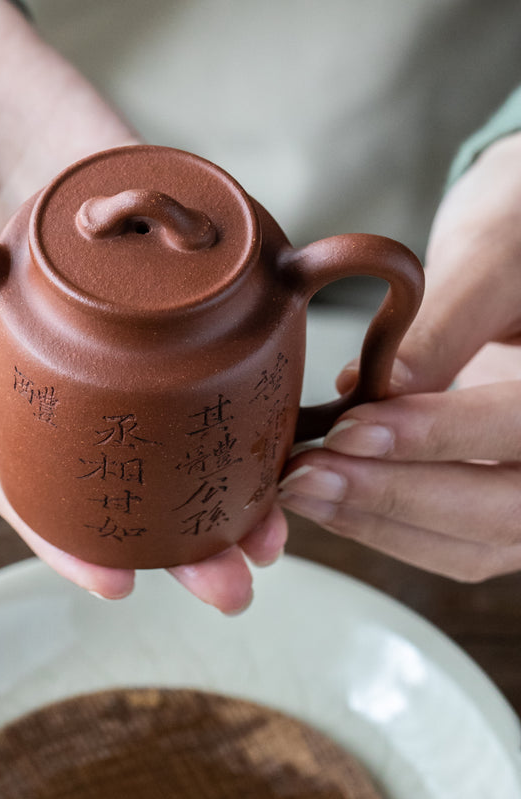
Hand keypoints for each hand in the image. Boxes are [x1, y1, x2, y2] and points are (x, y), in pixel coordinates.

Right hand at [0, 0, 284, 609]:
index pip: (5, 455)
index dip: (56, 523)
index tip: (119, 584)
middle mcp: (22, 314)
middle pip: (107, 429)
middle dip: (169, 503)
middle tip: (244, 568)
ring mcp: (78, 252)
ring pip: (164, 357)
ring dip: (223, 425)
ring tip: (284, 495)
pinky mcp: (117, 180)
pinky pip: (181, 242)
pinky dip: (234, 292)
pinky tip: (283, 350)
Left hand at [279, 130, 520, 580]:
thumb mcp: (494, 255)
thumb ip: (445, 322)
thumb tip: (369, 387)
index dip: (445, 434)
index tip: (355, 427)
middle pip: (504, 509)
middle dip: (398, 495)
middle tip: (307, 474)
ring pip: (478, 542)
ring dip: (382, 522)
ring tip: (299, 486)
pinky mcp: (512, 505)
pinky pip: (461, 543)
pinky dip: (390, 528)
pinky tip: (327, 498)